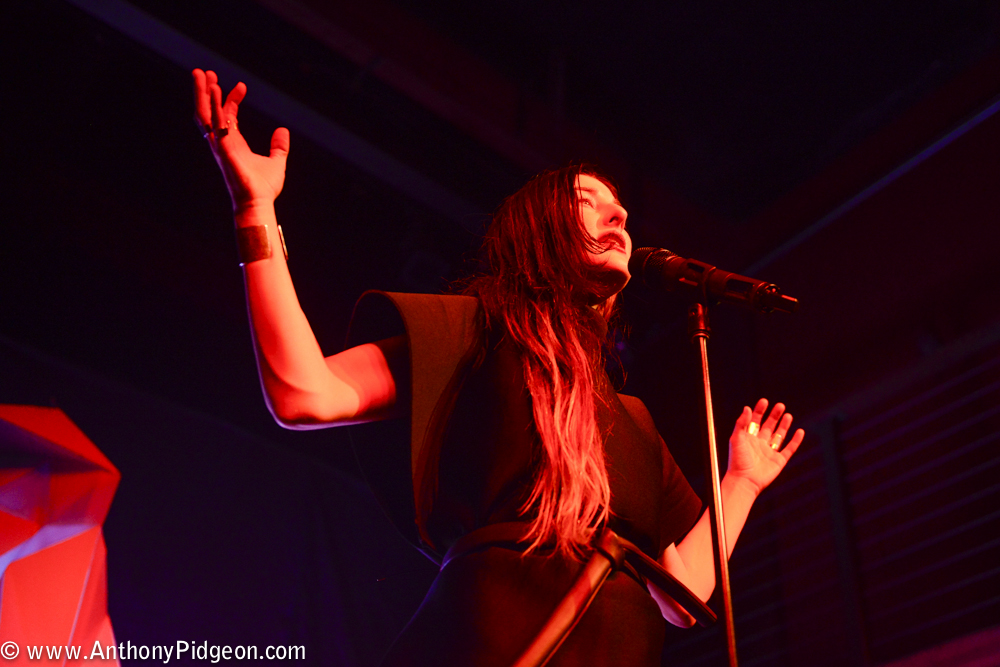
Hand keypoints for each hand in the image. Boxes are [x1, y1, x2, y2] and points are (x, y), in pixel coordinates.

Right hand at [192, 69, 288, 212]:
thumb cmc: (264, 187)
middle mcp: (223, 142)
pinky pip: (214, 124)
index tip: (241, 85)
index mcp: (233, 143)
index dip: (232, 99)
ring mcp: (220, 145)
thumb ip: (279, 146)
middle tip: (205, 72)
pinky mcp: (222, 148)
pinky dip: (213, 106)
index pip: (227, 115)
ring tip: (201, 73)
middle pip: (209, 111)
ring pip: (205, 114)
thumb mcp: (277, 162)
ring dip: (202, 94)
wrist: (259, 203)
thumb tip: (283, 131)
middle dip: (205, 92)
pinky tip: (214, 90)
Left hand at [727, 398, 803, 495]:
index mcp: (748, 438)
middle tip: (780, 405)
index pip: (754, 421)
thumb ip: (741, 423)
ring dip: (783, 425)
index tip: (764, 401)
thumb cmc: (737, 461)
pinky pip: (789, 449)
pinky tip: (800, 431)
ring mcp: (769, 452)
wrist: (744, 481)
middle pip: (768, 426)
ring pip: (779, 436)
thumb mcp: (736, 439)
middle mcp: (759, 444)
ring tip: (788, 415)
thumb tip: (747, 408)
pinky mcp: (779, 461)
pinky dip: (795, 441)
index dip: (759, 411)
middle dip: (774, 416)